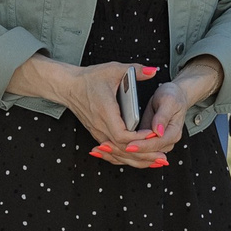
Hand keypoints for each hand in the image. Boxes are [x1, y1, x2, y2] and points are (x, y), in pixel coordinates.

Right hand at [18, 56, 146, 153]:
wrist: (68, 87)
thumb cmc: (90, 78)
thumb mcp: (114, 69)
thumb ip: (135, 70)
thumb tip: (154, 71)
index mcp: (105, 111)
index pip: (122, 135)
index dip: (139, 138)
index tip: (153, 134)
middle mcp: (100, 125)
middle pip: (122, 149)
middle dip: (143, 154)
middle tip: (162, 157)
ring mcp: (98, 131)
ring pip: (117, 153)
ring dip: (136, 159)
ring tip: (155, 161)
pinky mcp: (97, 133)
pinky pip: (112, 150)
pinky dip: (126, 156)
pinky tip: (139, 159)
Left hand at [107, 59, 220, 168]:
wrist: (174, 97)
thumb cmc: (172, 96)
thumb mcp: (169, 101)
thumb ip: (163, 116)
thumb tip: (157, 131)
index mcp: (172, 133)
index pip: (155, 145)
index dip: (141, 146)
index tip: (128, 145)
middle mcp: (164, 143)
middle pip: (143, 156)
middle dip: (123, 153)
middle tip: (105, 148)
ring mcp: (154, 145)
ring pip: (135, 158)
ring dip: (116, 155)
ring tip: (99, 151)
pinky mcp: (145, 144)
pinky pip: (130, 154)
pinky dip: (116, 153)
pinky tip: (102, 151)